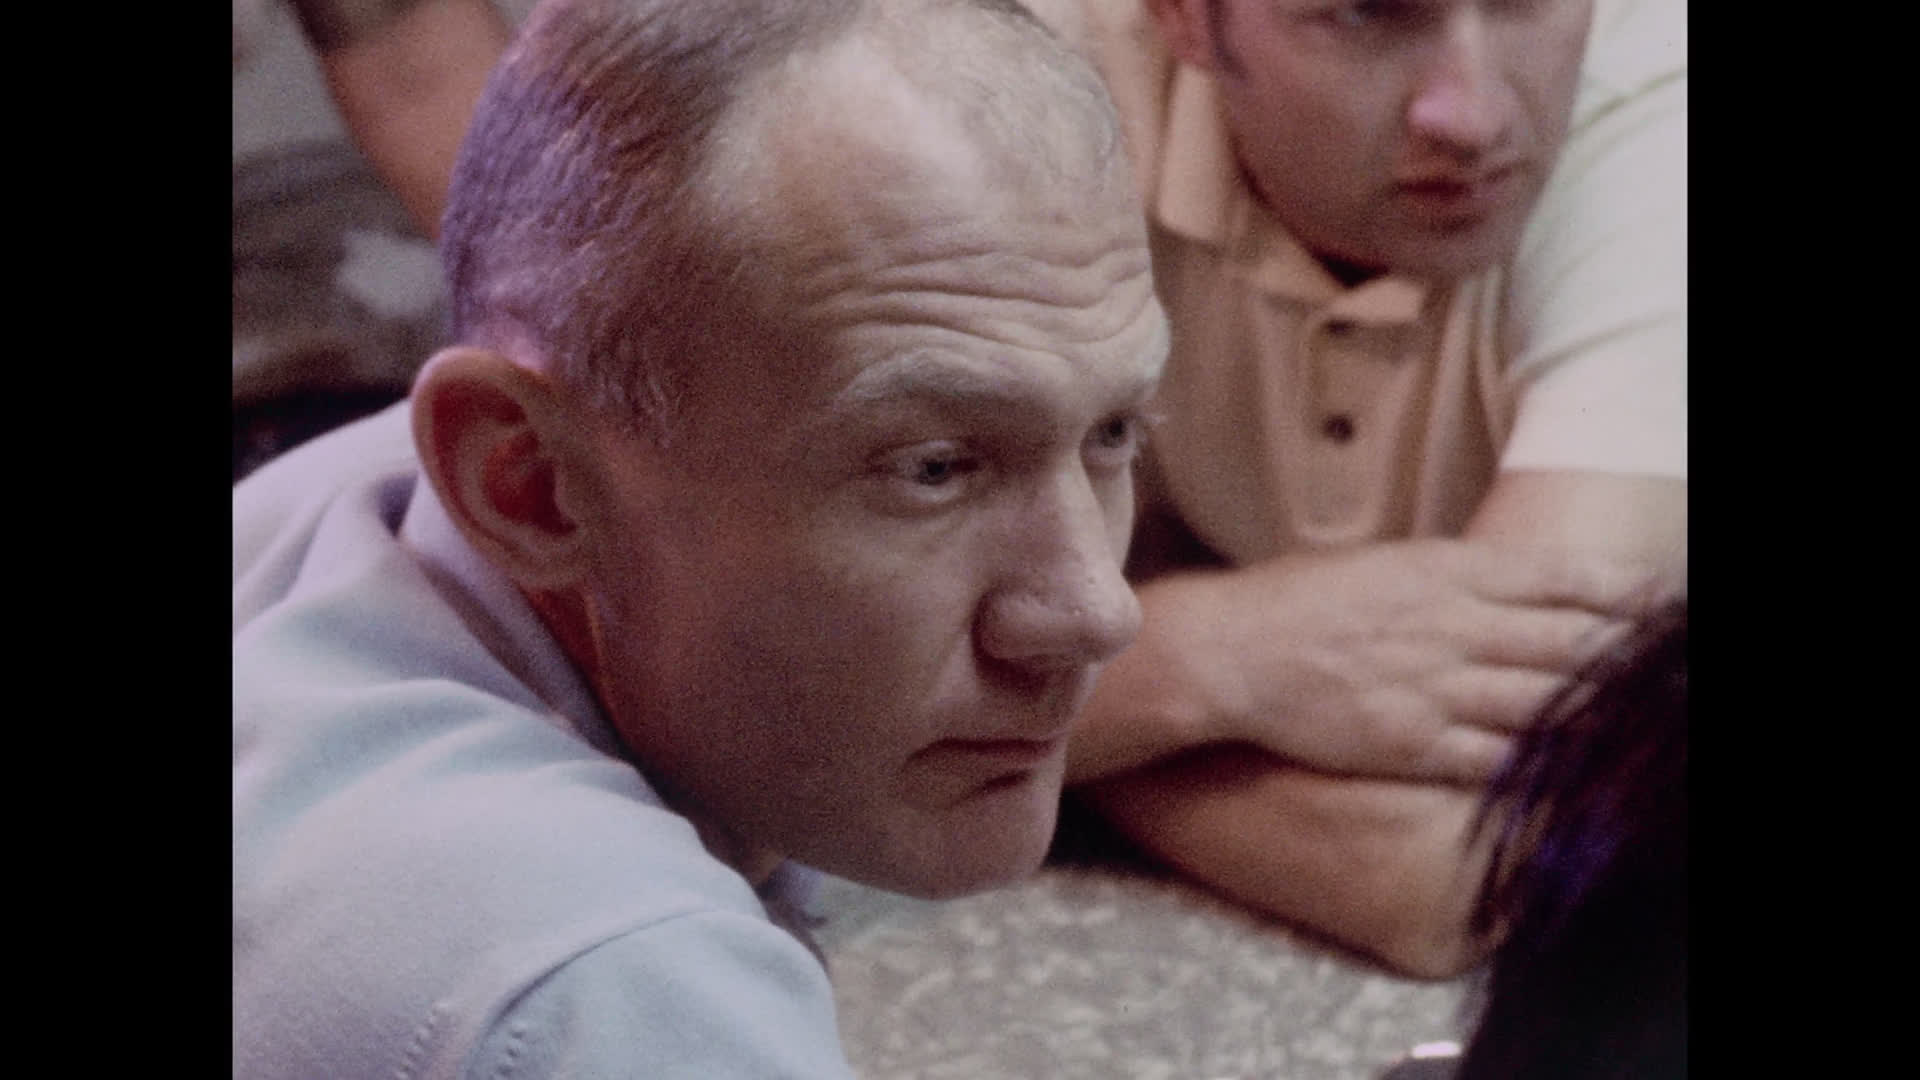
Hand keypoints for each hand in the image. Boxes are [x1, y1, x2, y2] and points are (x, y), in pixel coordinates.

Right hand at [1133, 538, 1651, 784]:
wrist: (1231, 651)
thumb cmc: (1296, 602)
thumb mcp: (1381, 565)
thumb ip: (1445, 577)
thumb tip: (1497, 584)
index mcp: (1446, 574)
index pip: (1557, 579)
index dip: (1619, 591)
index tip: (1661, 600)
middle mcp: (1453, 628)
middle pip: (1568, 641)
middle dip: (1632, 654)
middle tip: (1675, 662)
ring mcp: (1436, 688)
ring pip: (1546, 702)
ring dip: (1605, 713)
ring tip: (1652, 720)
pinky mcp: (1414, 742)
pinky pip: (1498, 759)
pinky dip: (1547, 766)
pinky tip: (1583, 772)